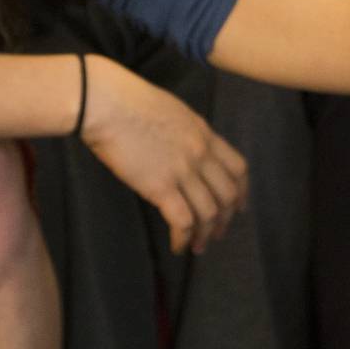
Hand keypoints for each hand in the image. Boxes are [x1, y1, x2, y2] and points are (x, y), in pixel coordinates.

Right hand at [78, 55, 248, 253]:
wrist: (107, 103)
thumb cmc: (128, 102)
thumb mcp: (172, 112)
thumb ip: (186, 133)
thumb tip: (183, 150)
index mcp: (205, 133)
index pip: (238, 168)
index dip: (242, 192)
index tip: (239, 208)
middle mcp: (201, 153)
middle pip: (228, 195)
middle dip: (226, 220)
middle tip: (218, 234)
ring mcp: (183, 170)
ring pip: (209, 212)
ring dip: (205, 235)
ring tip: (196, 247)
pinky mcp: (161, 186)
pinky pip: (183, 221)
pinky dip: (183, 238)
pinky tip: (177, 246)